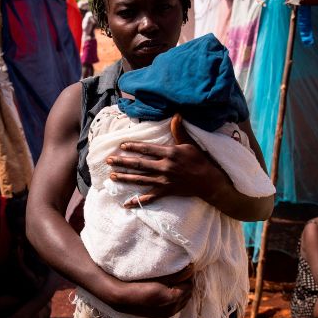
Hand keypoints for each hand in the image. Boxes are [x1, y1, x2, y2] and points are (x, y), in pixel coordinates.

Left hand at [106, 114, 224, 207]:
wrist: (208, 181)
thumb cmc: (199, 160)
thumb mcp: (189, 144)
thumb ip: (179, 130)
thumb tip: (176, 114)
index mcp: (169, 154)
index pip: (147, 149)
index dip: (133, 146)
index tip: (121, 145)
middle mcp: (164, 167)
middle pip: (139, 164)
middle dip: (123, 162)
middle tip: (109, 160)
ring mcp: (164, 181)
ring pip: (140, 180)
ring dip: (125, 178)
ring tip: (112, 176)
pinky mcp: (166, 192)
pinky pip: (149, 198)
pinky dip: (138, 202)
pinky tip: (126, 204)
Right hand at [107, 265, 193, 317]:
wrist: (123, 298)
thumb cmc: (139, 284)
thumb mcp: (159, 277)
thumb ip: (176, 274)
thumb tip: (191, 268)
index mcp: (172, 299)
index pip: (188, 286)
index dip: (187, 277)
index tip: (183, 270)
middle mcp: (172, 309)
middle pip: (187, 296)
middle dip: (185, 286)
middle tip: (180, 276)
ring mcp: (167, 315)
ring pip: (182, 303)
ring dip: (181, 293)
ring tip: (174, 283)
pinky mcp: (162, 317)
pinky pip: (176, 308)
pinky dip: (176, 300)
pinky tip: (169, 293)